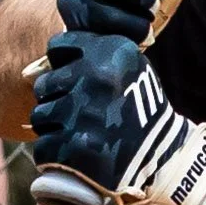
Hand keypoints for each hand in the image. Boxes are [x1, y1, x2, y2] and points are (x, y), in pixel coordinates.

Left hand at [32, 32, 205, 204]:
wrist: (165, 158)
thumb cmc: (141, 111)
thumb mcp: (130, 69)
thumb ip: (96, 57)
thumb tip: (48, 63)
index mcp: (111, 51)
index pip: (58, 46)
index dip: (62, 64)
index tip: (72, 79)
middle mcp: (96, 76)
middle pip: (45, 83)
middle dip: (56, 99)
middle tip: (78, 114)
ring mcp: (83, 112)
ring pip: (40, 115)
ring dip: (54, 127)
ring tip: (79, 135)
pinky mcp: (74, 146)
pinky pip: (43, 146)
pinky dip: (54, 155)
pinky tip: (73, 156)